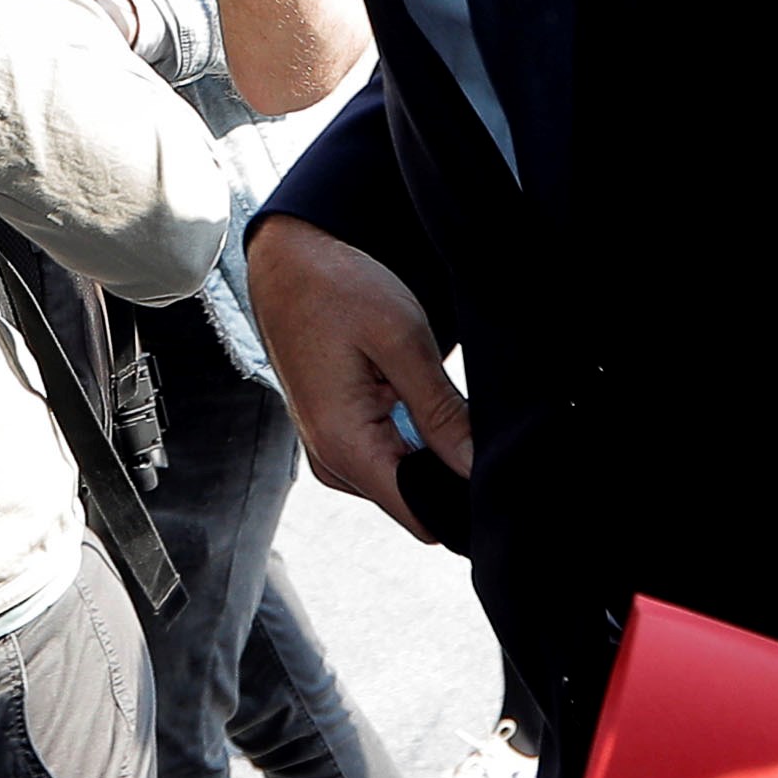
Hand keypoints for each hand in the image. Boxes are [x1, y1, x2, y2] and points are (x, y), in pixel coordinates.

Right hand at [248, 213, 473, 541]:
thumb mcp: (402, 340)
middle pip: (414, 500)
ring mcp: (328, 450)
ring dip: (426, 446)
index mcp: (343, 443)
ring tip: (422, 390)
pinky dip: (407, 433)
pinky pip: (386, 456)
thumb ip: (442, 412)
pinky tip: (404, 390)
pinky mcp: (333, 435)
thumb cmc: (336, 290)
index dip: (463, 496)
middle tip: (456, 408)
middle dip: (446, 466)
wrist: (288, 263)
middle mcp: (330, 459)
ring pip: (403, 479)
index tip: (489, 458)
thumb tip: (477, 469)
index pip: (420, 515)